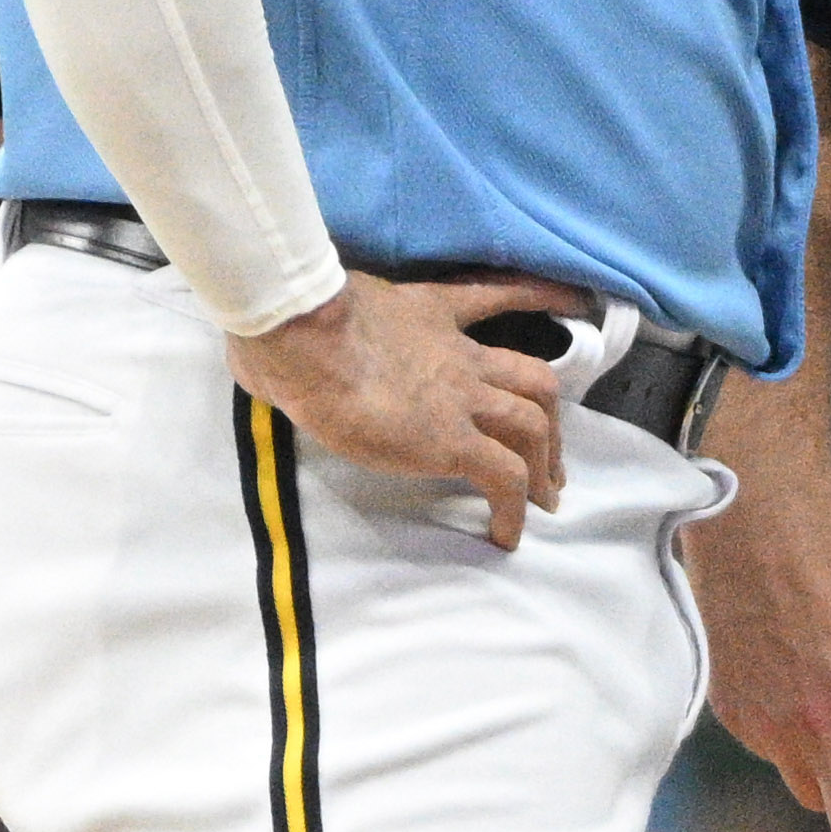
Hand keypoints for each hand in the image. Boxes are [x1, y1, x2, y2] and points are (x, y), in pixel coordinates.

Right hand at [227, 272, 576, 546]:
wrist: (298, 332)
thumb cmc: (283, 322)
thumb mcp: (309, 316)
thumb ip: (308, 334)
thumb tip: (261, 358)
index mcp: (426, 314)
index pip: (494, 297)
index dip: (538, 297)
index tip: (569, 303)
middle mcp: (456, 354)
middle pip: (534, 379)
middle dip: (550, 420)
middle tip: (549, 456)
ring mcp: (459, 395)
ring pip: (532, 423)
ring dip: (546, 461)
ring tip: (544, 497)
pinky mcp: (450, 439)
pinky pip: (502, 475)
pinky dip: (514, 507)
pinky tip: (510, 534)